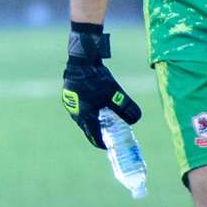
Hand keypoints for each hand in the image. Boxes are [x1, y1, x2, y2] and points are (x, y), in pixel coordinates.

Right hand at [61, 26, 140, 148]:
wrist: (80, 60)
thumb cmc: (97, 79)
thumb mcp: (115, 94)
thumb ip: (126, 108)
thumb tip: (136, 119)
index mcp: (85, 117)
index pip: (94, 137)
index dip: (103, 143)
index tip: (110, 146)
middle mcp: (76, 113)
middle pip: (89, 128)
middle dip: (100, 132)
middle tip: (111, 131)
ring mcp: (71, 104)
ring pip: (84, 118)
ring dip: (94, 120)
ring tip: (106, 117)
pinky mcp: (70, 95)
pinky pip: (81, 108)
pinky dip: (90, 110)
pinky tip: (98, 103)